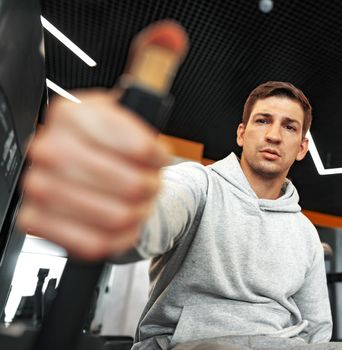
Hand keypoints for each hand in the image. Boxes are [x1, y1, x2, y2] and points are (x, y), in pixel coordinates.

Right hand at [17, 90, 170, 259]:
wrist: (84, 171)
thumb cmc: (107, 144)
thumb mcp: (124, 116)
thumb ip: (144, 106)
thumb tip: (158, 83)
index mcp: (69, 115)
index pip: (138, 147)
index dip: (157, 156)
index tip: (159, 157)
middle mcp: (48, 149)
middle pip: (131, 185)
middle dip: (150, 188)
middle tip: (149, 183)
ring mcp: (38, 186)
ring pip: (118, 216)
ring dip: (138, 213)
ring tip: (136, 202)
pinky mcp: (35, 220)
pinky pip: (95, 243)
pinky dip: (119, 237)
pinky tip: (121, 222)